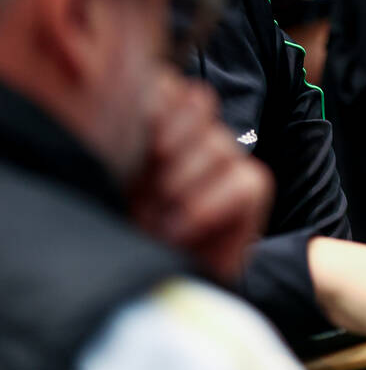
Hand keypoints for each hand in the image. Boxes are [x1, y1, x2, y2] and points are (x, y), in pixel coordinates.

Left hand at [127, 73, 273, 280]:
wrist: (152, 287)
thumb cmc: (123, 234)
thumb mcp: (109, 180)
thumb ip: (124, 137)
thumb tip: (141, 104)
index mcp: (157, 123)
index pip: (169, 82)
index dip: (154, 105)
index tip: (131, 148)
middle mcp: (196, 134)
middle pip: (198, 102)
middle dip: (166, 148)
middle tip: (140, 194)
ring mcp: (228, 158)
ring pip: (219, 144)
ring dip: (182, 186)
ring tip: (155, 222)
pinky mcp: (253, 188)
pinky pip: (245, 180)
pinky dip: (209, 206)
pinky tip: (180, 230)